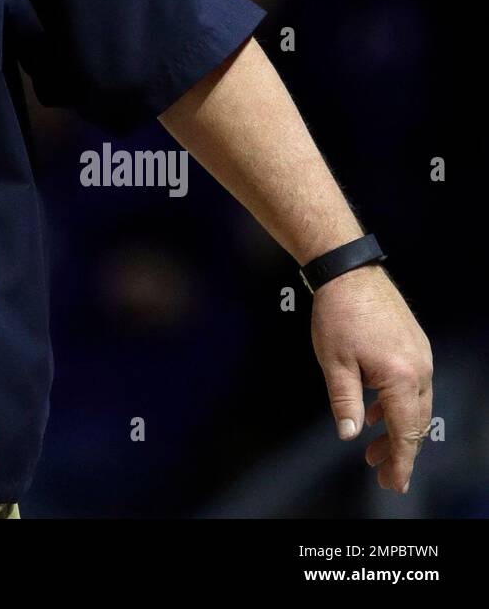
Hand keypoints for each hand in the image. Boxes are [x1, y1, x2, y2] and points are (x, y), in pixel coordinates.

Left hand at [310, 264, 433, 493]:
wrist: (349, 271)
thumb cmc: (337, 314)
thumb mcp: (333, 361)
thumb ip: (344, 401)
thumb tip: (348, 435)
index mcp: (402, 377)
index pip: (405, 430)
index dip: (401, 461)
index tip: (394, 484)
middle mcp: (420, 369)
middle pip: (415, 421)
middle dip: (399, 450)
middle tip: (380, 473)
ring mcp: (421, 355)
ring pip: (415, 404)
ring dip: (396, 427)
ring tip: (373, 448)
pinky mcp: (415, 345)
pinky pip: (412, 384)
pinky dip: (395, 403)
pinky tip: (373, 413)